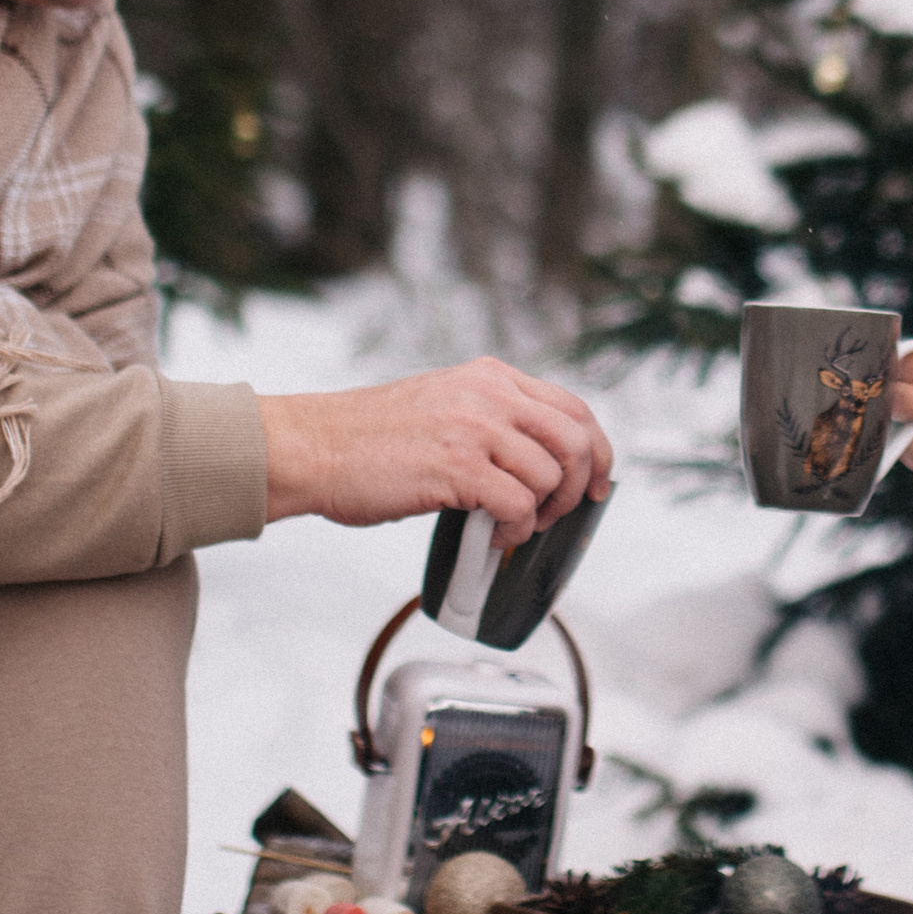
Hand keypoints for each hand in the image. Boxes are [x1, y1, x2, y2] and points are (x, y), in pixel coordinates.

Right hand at [259, 357, 612, 538]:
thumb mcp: (443, 406)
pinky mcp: (458, 466)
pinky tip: (493, 536)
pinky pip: (518, 506)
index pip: (573, 408)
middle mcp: (490, 395)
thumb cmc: (367, 438)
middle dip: (581, 486)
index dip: (597, 451)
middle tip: (558, 515)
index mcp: (490, 378)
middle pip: (577, 440)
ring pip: (551, 477)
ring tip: (512, 526)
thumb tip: (535, 462)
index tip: (598, 482)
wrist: (313, 446)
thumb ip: (490, 420)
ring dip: (541, 514)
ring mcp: (475, 428)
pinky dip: (515, 531)